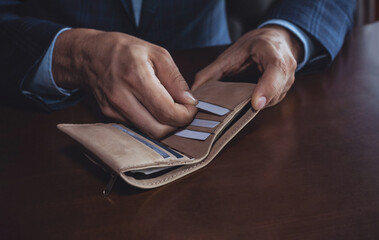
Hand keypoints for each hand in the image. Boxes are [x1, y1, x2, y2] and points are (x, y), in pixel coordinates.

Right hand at [53, 29, 196, 137]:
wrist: (87, 55)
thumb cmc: (124, 50)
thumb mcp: (156, 53)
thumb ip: (175, 78)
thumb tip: (190, 101)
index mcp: (136, 77)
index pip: (167, 112)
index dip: (185, 115)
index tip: (191, 107)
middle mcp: (121, 97)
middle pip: (158, 130)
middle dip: (176, 125)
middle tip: (183, 111)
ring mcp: (112, 110)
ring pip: (147, 134)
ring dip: (164, 126)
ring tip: (169, 109)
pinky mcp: (108, 116)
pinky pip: (136, 128)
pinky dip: (150, 122)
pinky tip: (152, 108)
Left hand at [192, 25, 302, 109]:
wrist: (276, 40)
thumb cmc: (254, 45)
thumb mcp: (232, 52)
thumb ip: (212, 72)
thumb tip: (194, 91)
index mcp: (272, 51)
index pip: (275, 70)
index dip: (267, 88)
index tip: (255, 104)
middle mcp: (286, 66)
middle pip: (275, 90)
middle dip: (257, 100)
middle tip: (237, 112)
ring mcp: (289, 80)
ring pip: (273, 100)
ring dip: (256, 105)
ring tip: (238, 106)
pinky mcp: (285, 90)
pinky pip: (272, 102)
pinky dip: (258, 104)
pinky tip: (246, 103)